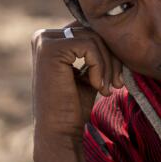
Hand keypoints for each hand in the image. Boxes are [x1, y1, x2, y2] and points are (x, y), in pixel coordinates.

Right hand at [30, 23, 123, 148]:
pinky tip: (96, 86)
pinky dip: (99, 67)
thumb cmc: (73, 106)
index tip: (116, 77)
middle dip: (112, 58)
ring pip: (94, 38)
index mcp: (50, 40)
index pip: (90, 30)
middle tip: (117, 83)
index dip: (108, 51)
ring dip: (108, 65)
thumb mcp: (86, 73)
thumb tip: (117, 33)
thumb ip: (94, 52)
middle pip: (93, 32)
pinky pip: (90, 46)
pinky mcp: (50, 49)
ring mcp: (44, 41)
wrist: (59, 131)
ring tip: (107, 88)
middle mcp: (43, 36)